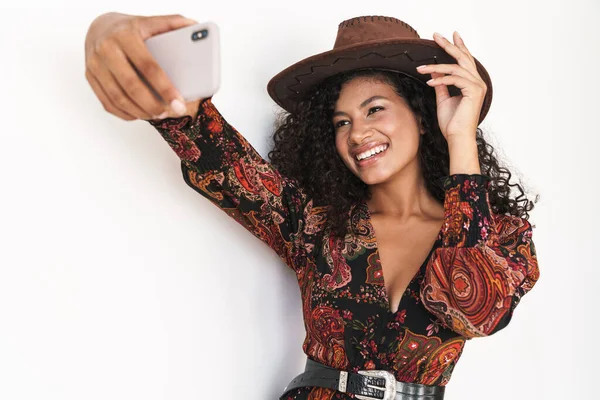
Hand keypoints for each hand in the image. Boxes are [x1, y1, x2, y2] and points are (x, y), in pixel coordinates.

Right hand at [84, 12, 198, 120]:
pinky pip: (107, 103)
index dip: (165, 87)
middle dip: (153, 104)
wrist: (98, 26)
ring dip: (140, 111)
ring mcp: (95, 65)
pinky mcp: (90, 78)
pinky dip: (126, 113)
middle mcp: (106, 49)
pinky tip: (140, 114)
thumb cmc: (130, 28)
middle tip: (170, 112)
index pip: (148, 66)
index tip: (178, 102)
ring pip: (118, 98)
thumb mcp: (150, 22)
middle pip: (132, 85)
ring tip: (158, 114)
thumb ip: (173, 24)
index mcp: (125, 35)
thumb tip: (197, 27)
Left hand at [415, 31, 487, 140]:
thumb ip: (440, 84)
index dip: (458, 47)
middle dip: (449, 45)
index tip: (450, 36)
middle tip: (436, 35)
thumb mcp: (443, 99)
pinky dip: (440, 79)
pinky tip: (429, 82)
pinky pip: (455, 79)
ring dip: (436, 66)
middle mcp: (478, 82)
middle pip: (463, 58)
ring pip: (456, 68)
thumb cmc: (451, 122)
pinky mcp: (474, 91)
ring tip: (421, 68)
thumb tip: (434, 70)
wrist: (456, 137)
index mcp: (472, 83)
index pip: (465, 61)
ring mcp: (477, 86)